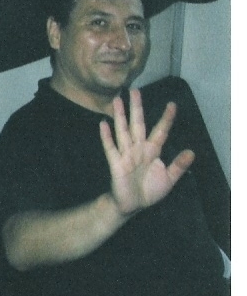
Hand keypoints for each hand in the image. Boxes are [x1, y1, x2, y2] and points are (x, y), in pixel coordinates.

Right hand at [99, 88, 195, 217]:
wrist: (131, 205)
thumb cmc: (149, 191)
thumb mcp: (169, 179)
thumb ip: (178, 165)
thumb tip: (191, 152)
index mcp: (153, 151)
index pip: (160, 131)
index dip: (166, 118)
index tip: (172, 104)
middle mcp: (138, 149)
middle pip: (138, 124)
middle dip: (137, 108)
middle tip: (135, 90)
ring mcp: (126, 155)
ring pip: (123, 131)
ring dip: (120, 116)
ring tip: (117, 100)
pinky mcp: (116, 163)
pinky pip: (111, 148)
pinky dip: (106, 136)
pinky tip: (103, 124)